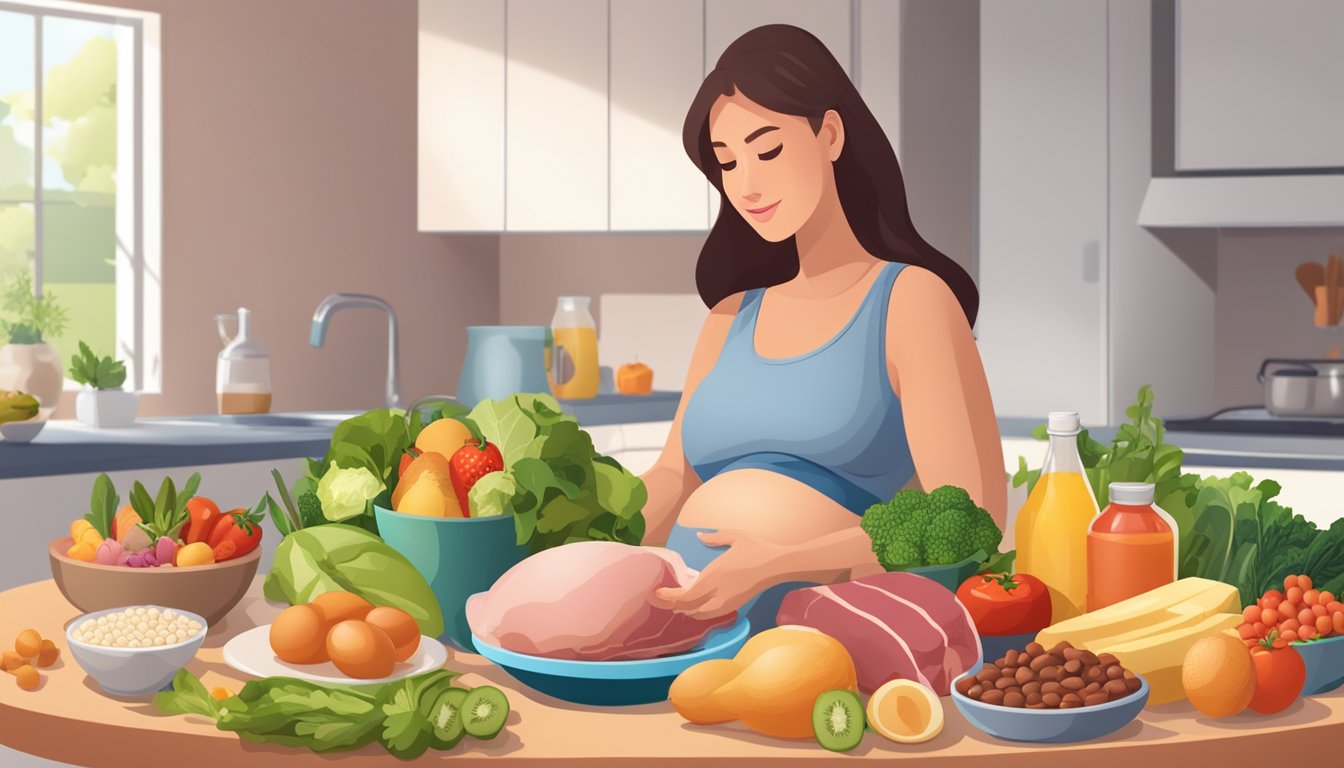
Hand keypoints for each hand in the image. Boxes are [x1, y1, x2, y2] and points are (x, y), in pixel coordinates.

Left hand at [652, 529, 785, 618]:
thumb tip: (700, 535)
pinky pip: (711, 614)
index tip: (658, 592)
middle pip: (689, 607)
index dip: (669, 596)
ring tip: (675, 604)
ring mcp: (727, 601)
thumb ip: (715, 536)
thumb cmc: (757, 549)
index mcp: (715, 575)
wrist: (778, 566)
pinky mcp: (735, 605)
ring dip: (686, 610)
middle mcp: (719, 592)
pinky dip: (699, 613)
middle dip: (673, 604)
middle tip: (661, 599)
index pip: (685, 594)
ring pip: (700, 614)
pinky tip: (695, 607)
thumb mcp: (736, 536)